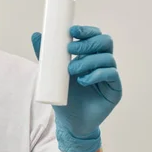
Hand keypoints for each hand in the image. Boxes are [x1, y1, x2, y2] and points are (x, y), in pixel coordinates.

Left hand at [31, 25, 121, 151]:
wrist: (70, 121)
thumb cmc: (63, 96)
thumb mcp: (52, 73)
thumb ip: (45, 55)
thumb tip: (36, 34)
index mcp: (89, 55)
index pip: (94, 35)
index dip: (86, 30)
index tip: (71, 30)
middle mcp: (102, 62)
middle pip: (105, 42)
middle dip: (87, 42)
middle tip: (70, 48)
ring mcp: (110, 75)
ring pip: (107, 58)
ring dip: (87, 60)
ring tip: (71, 70)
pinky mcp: (115, 89)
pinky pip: (111, 74)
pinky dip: (96, 74)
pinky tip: (83, 81)